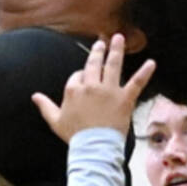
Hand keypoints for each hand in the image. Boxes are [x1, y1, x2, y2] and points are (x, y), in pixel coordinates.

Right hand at [32, 34, 156, 142]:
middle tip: (101, 42)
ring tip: (119, 38)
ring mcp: (109, 91)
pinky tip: (152, 63)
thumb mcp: (55, 120)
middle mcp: (91, 86)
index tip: (83, 79)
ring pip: (113, 65)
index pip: (77, 75)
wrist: (94, 147)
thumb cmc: (74, 135)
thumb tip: (34, 96)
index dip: (80, 77)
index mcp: (74, 89)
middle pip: (94, 64)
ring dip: (116, 50)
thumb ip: (45, 106)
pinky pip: (136, 83)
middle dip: (97, 51)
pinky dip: (145, 72)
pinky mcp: (125, 99)